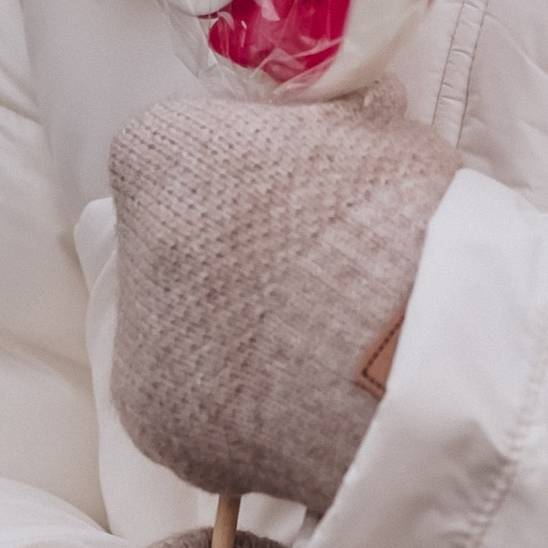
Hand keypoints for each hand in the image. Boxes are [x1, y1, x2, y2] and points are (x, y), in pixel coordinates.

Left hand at [108, 84, 459, 517]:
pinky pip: (193, 409)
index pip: (168, 151)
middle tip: (307, 277)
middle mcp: (131, 245)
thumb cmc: (403, 226)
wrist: (417, 358)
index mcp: (163, 153)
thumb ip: (326, 130)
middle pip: (168, 245)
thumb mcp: (373, 134)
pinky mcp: (158, 426)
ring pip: (176, 332)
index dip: (228, 173)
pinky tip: (299, 406)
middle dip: (225, 259)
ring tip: (317, 350)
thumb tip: (345, 120)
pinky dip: (237, 411)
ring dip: (229, 337)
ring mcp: (139, 345)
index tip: (281, 196)